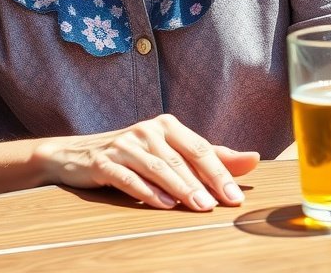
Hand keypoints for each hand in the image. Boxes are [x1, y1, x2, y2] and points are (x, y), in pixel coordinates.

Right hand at [35, 114, 258, 210]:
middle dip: (202, 181)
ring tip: (198, 206)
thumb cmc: (134, 155)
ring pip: (158, 167)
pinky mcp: (104, 161)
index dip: (219, 171)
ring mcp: (125, 144)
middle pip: (180, 157)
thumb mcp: (171, 152)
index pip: (199, 147)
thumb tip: (253, 159)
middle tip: (219, 204)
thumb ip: (211, 157)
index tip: (236, 196)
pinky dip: (146, 191)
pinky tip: (162, 204)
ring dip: (179, 187)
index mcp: (167, 125)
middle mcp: (147, 130)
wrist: (77, 155)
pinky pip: (128, 176)